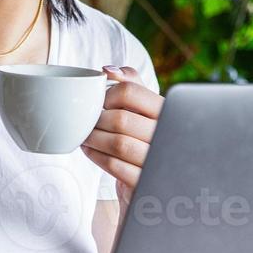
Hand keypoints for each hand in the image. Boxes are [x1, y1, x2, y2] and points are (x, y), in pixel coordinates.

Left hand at [81, 65, 162, 197]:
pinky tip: (90, 150)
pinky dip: (96, 155)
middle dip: (97, 120)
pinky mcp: (145, 181)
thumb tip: (108, 71)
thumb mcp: (144, 109)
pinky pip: (115, 165)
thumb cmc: (145, 138)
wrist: (154, 181)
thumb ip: (132, 84)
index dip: (107, 95)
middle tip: (87, 122)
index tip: (99, 102)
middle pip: (121, 119)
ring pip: (118, 143)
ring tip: (86, 136)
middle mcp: (167, 135)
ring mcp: (158, 160)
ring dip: (94, 139)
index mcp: (167, 111)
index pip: (131, 92)